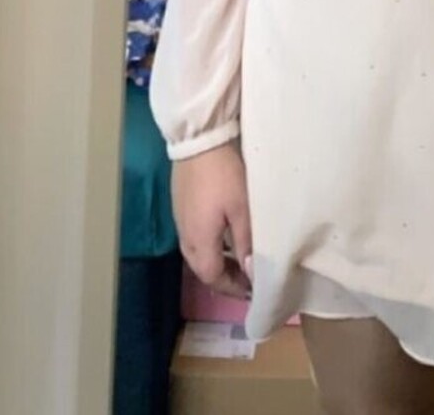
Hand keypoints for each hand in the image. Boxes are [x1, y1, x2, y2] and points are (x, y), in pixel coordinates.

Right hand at [172, 143, 252, 298]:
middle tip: (248, 279)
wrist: (199, 141)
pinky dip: (211, 247)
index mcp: (199, 242)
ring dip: (218, 262)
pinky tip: (225, 237)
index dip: (232, 288)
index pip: (213, 278)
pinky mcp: (181, 208)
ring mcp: (181, 222)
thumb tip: (250, 272)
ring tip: (240, 260)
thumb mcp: (241, 209)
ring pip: (198, 255)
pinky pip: (195, 239)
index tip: (252, 292)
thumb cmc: (223, 175)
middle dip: (225, 278)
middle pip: (203, 269)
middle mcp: (186, 237)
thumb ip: (245, 242)